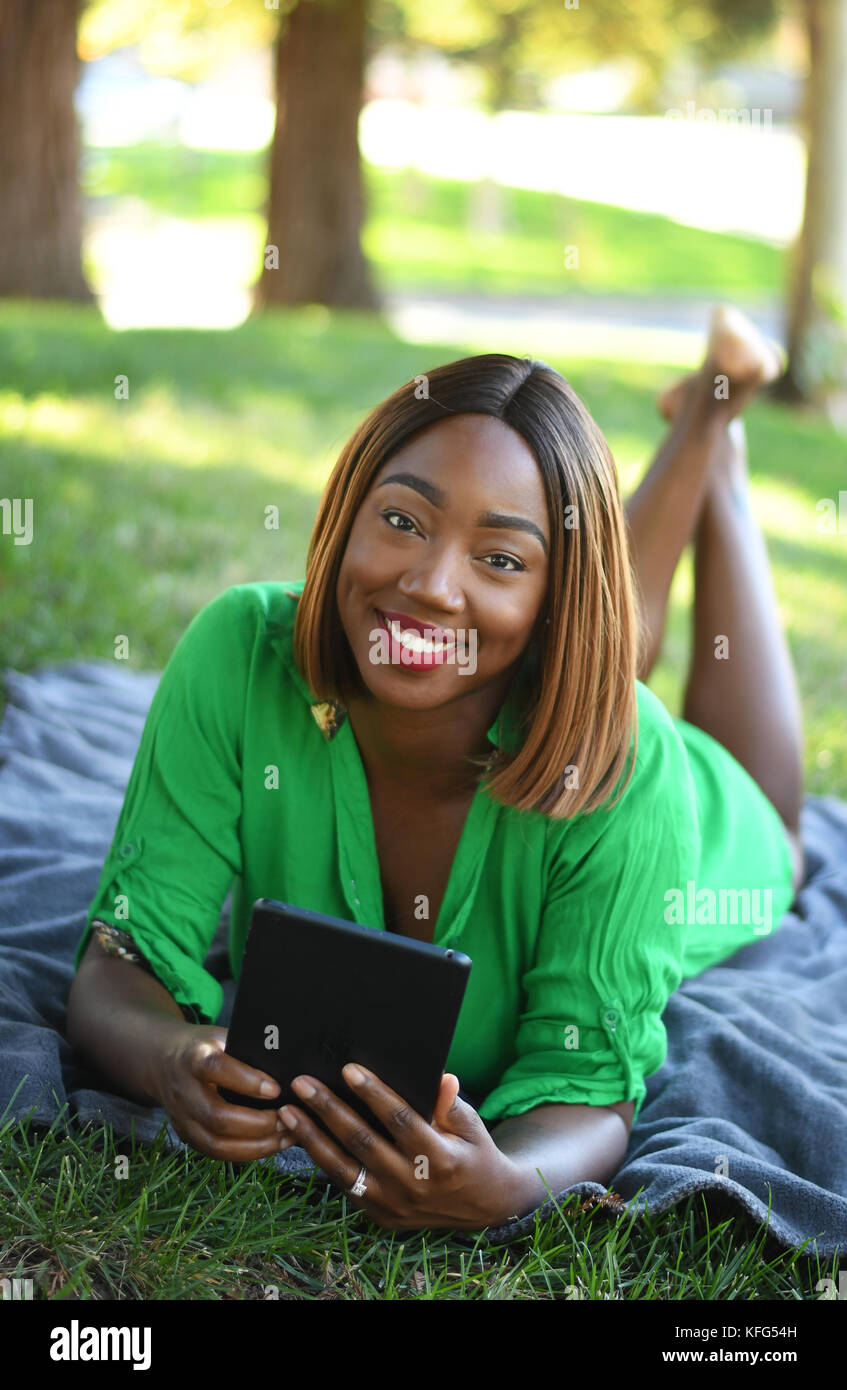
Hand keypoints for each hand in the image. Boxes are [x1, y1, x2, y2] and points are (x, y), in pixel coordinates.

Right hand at [154, 1024, 287, 1161]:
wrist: (162, 1061)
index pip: (216, 1069)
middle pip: (217, 1116)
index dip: (247, 1081)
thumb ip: (246, 1050)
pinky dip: (248, 1153)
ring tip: (287, 1136)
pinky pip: (218, 1153)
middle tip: (288, 1118)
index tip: (275, 1089)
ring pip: (217, 1144)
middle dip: (258, 1123)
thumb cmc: (205, 1047)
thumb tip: (287, 1066)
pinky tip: (272, 1145)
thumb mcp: (222, 1037)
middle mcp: (184, 1091)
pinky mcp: (187, 1136)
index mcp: (193, 1057)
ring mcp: (182, 1119)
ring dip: (257, 1145)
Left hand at [277, 1063, 529, 1229]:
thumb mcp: (473, 1126)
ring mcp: (393, 1204)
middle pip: (362, 1141)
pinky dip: (321, 1160)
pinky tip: (302, 1137)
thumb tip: (440, 1077)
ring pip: (343, 1167)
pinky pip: (344, 1184)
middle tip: (302, 1084)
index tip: (348, 1069)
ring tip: (288, 1112)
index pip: (400, 1120)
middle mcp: (412, 1184)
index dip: (373, 1093)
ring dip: (312, 1137)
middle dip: (329, 1109)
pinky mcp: (379, 1215)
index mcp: (439, 1159)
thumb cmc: (474, 1153)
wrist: (484, 1206)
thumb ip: (452, 1104)